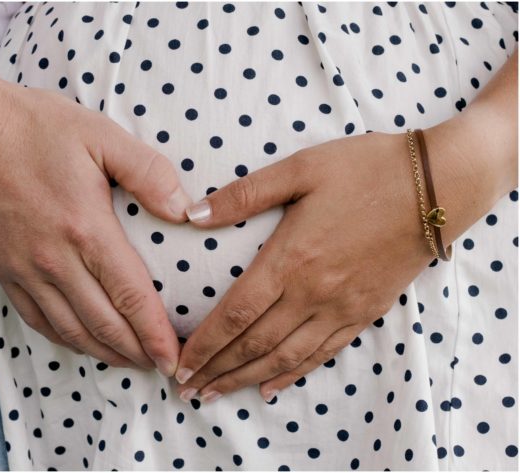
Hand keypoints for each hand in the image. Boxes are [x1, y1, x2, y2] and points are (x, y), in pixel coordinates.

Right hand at [0, 86, 190, 374]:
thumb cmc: (32, 127)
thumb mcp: (101, 135)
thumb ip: (148, 171)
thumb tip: (184, 208)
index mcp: (85, 229)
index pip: (130, 297)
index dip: (156, 334)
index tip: (174, 357)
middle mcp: (54, 260)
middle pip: (104, 324)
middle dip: (137, 352)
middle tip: (162, 366)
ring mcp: (24, 269)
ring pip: (70, 330)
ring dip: (103, 352)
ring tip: (129, 361)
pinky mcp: (3, 268)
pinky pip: (35, 318)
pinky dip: (63, 338)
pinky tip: (80, 341)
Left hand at [173, 121, 512, 401]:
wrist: (440, 186)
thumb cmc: (366, 169)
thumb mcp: (300, 168)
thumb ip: (244, 194)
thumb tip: (192, 214)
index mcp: (291, 258)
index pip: (236, 313)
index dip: (206, 343)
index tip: (180, 362)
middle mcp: (313, 292)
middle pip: (255, 343)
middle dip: (217, 368)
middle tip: (187, 387)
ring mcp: (341, 306)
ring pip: (286, 355)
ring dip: (246, 377)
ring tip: (217, 393)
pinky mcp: (365, 311)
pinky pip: (323, 352)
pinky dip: (293, 373)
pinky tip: (271, 385)